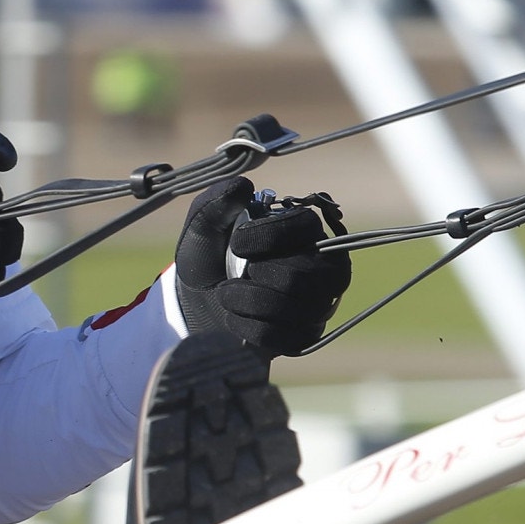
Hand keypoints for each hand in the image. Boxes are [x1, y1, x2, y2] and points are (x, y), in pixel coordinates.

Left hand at [174, 178, 350, 356]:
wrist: (200, 304)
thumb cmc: (211, 258)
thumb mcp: (203, 227)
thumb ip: (216, 204)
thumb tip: (242, 186)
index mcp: (304, 229)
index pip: (303, 227)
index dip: (265, 237)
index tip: (236, 244)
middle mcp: (324, 264)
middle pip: (299, 276)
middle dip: (253, 277)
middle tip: (236, 273)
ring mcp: (319, 302)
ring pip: (293, 308)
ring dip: (246, 301)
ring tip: (228, 294)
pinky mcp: (306, 335)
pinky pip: (282, 337)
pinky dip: (247, 327)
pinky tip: (236, 318)